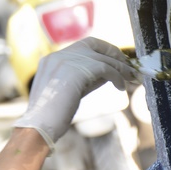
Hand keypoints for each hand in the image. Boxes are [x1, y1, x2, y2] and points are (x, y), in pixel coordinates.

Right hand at [13, 37, 135, 150]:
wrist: (40, 125)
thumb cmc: (51, 116)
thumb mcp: (69, 90)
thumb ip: (84, 78)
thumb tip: (110, 72)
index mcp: (51, 60)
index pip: (81, 46)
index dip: (100, 51)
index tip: (113, 60)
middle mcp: (58, 56)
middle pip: (93, 44)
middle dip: (113, 53)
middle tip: (127, 66)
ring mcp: (67, 61)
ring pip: (102, 57)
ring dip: (119, 67)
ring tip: (130, 78)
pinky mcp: (79, 70)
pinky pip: (106, 68)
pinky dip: (117, 76)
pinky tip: (121, 87)